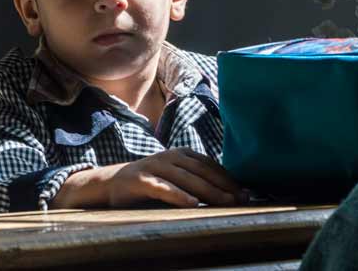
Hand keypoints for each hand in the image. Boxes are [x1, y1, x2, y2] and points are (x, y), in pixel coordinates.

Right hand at [52, 148, 245, 208]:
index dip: (228, 178)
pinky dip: (177, 195)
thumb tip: (230, 194)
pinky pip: (162, 187)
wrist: (112, 183)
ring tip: (224, 202)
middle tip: (241, 200)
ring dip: (207, 190)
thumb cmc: (150, 182)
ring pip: (185, 178)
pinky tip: (191, 204)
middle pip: (200, 171)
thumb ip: (195, 180)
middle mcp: (168, 156)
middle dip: (223, 186)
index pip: (209, 165)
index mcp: (180, 154)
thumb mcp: (174, 177)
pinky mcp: (140, 180)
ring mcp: (154, 167)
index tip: (245, 193)